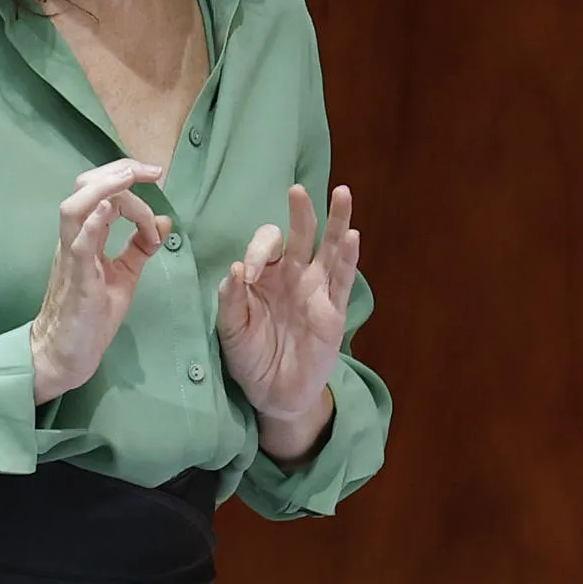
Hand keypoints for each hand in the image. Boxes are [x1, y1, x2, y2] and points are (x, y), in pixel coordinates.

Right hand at [30, 159, 171, 404]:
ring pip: (75, 208)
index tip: (159, 206)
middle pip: (85, 187)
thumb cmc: (91, 317)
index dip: (133, 188)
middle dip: (120, 170)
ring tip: (131, 177)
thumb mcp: (124, 275)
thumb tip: (165, 221)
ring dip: (104, 187)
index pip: (104, 193)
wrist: (65, 355)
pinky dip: (93, 222)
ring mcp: (71, 258)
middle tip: (152, 171)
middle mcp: (73, 239)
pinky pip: (78, 244)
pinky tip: (108, 207)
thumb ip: (140, 248)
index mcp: (85, 236)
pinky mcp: (77, 280)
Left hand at [217, 184, 358, 424]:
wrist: (274, 394)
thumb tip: (236, 269)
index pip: (266, 246)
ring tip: (342, 193)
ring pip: (329, 248)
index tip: (248, 275)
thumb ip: (230, 301)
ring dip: (336, 220)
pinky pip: (342, 280)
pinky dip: (348, 258)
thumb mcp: (230, 331)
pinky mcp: (333, 311)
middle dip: (301, 211)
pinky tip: (352, 235)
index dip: (257, 252)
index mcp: (265, 275)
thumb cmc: (250, 356)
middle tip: (297, 189)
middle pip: (301, 235)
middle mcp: (293, 276)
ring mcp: (316, 291)